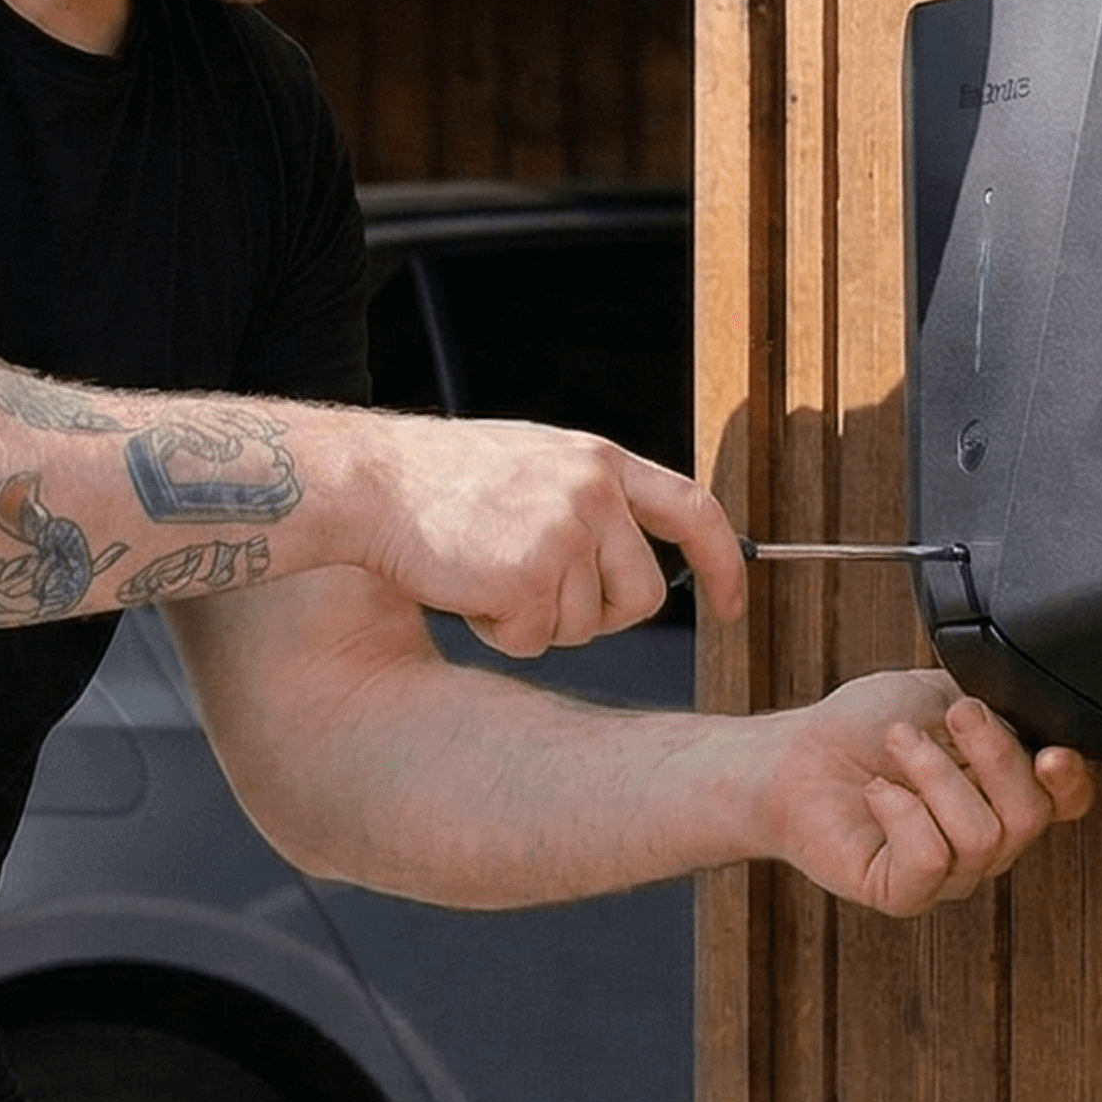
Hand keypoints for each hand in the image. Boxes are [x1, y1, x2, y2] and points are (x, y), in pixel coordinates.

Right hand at [344, 411, 749, 655]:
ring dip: (538, 621)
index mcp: (599, 460)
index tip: (733, 605)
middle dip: (599, 616)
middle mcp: (593, 491)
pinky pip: (535, 641)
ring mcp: (564, 531)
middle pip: (642, 596)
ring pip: (584, 626)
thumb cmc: (438, 481)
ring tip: (488, 575)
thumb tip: (634, 560)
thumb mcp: (534, 465)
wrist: (368, 482)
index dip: (723, 565)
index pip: (695, 511)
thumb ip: (589, 499)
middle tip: (539, 596)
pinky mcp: (529, 574)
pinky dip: (501, 633)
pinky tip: (468, 591)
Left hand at [761, 672, 1093, 915]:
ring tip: (896, 744)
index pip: (1067, 803)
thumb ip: (995, 700)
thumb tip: (1027, 704)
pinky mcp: (904, 893)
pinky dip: (901, 811)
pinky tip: (878, 790)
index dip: (1071, 782)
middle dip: (991, 754)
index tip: (1050, 751)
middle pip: (1030, 816)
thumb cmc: (863, 727)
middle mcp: (986, 838)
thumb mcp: (941, 693)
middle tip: (947, 718)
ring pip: (982, 836)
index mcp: (1005, 790)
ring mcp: (948, 873)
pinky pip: (929, 859)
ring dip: (933, 772)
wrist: (796, 754)